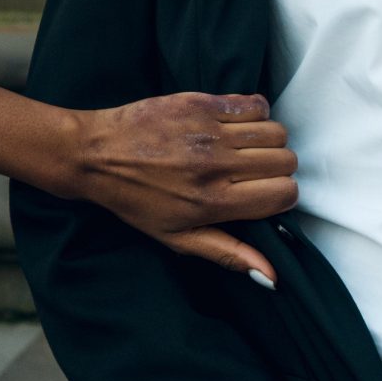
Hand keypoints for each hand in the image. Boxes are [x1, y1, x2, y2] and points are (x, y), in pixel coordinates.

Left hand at [72, 92, 296, 281]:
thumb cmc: (136, 201)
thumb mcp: (177, 237)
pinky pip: (255, 103)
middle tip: (253, 172)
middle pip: (285, 160)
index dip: (281, 196)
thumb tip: (272, 278)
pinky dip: (255, 113)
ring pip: (275, 131)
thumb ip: (228, 253)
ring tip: (245, 148)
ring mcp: (210, 131)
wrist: (95, 156)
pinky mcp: (202, 103)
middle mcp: (217, 165)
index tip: (264, 194)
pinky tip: (236, 125)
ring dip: (268, 141)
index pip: (284, 194)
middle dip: (277, 168)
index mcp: (213, 202)